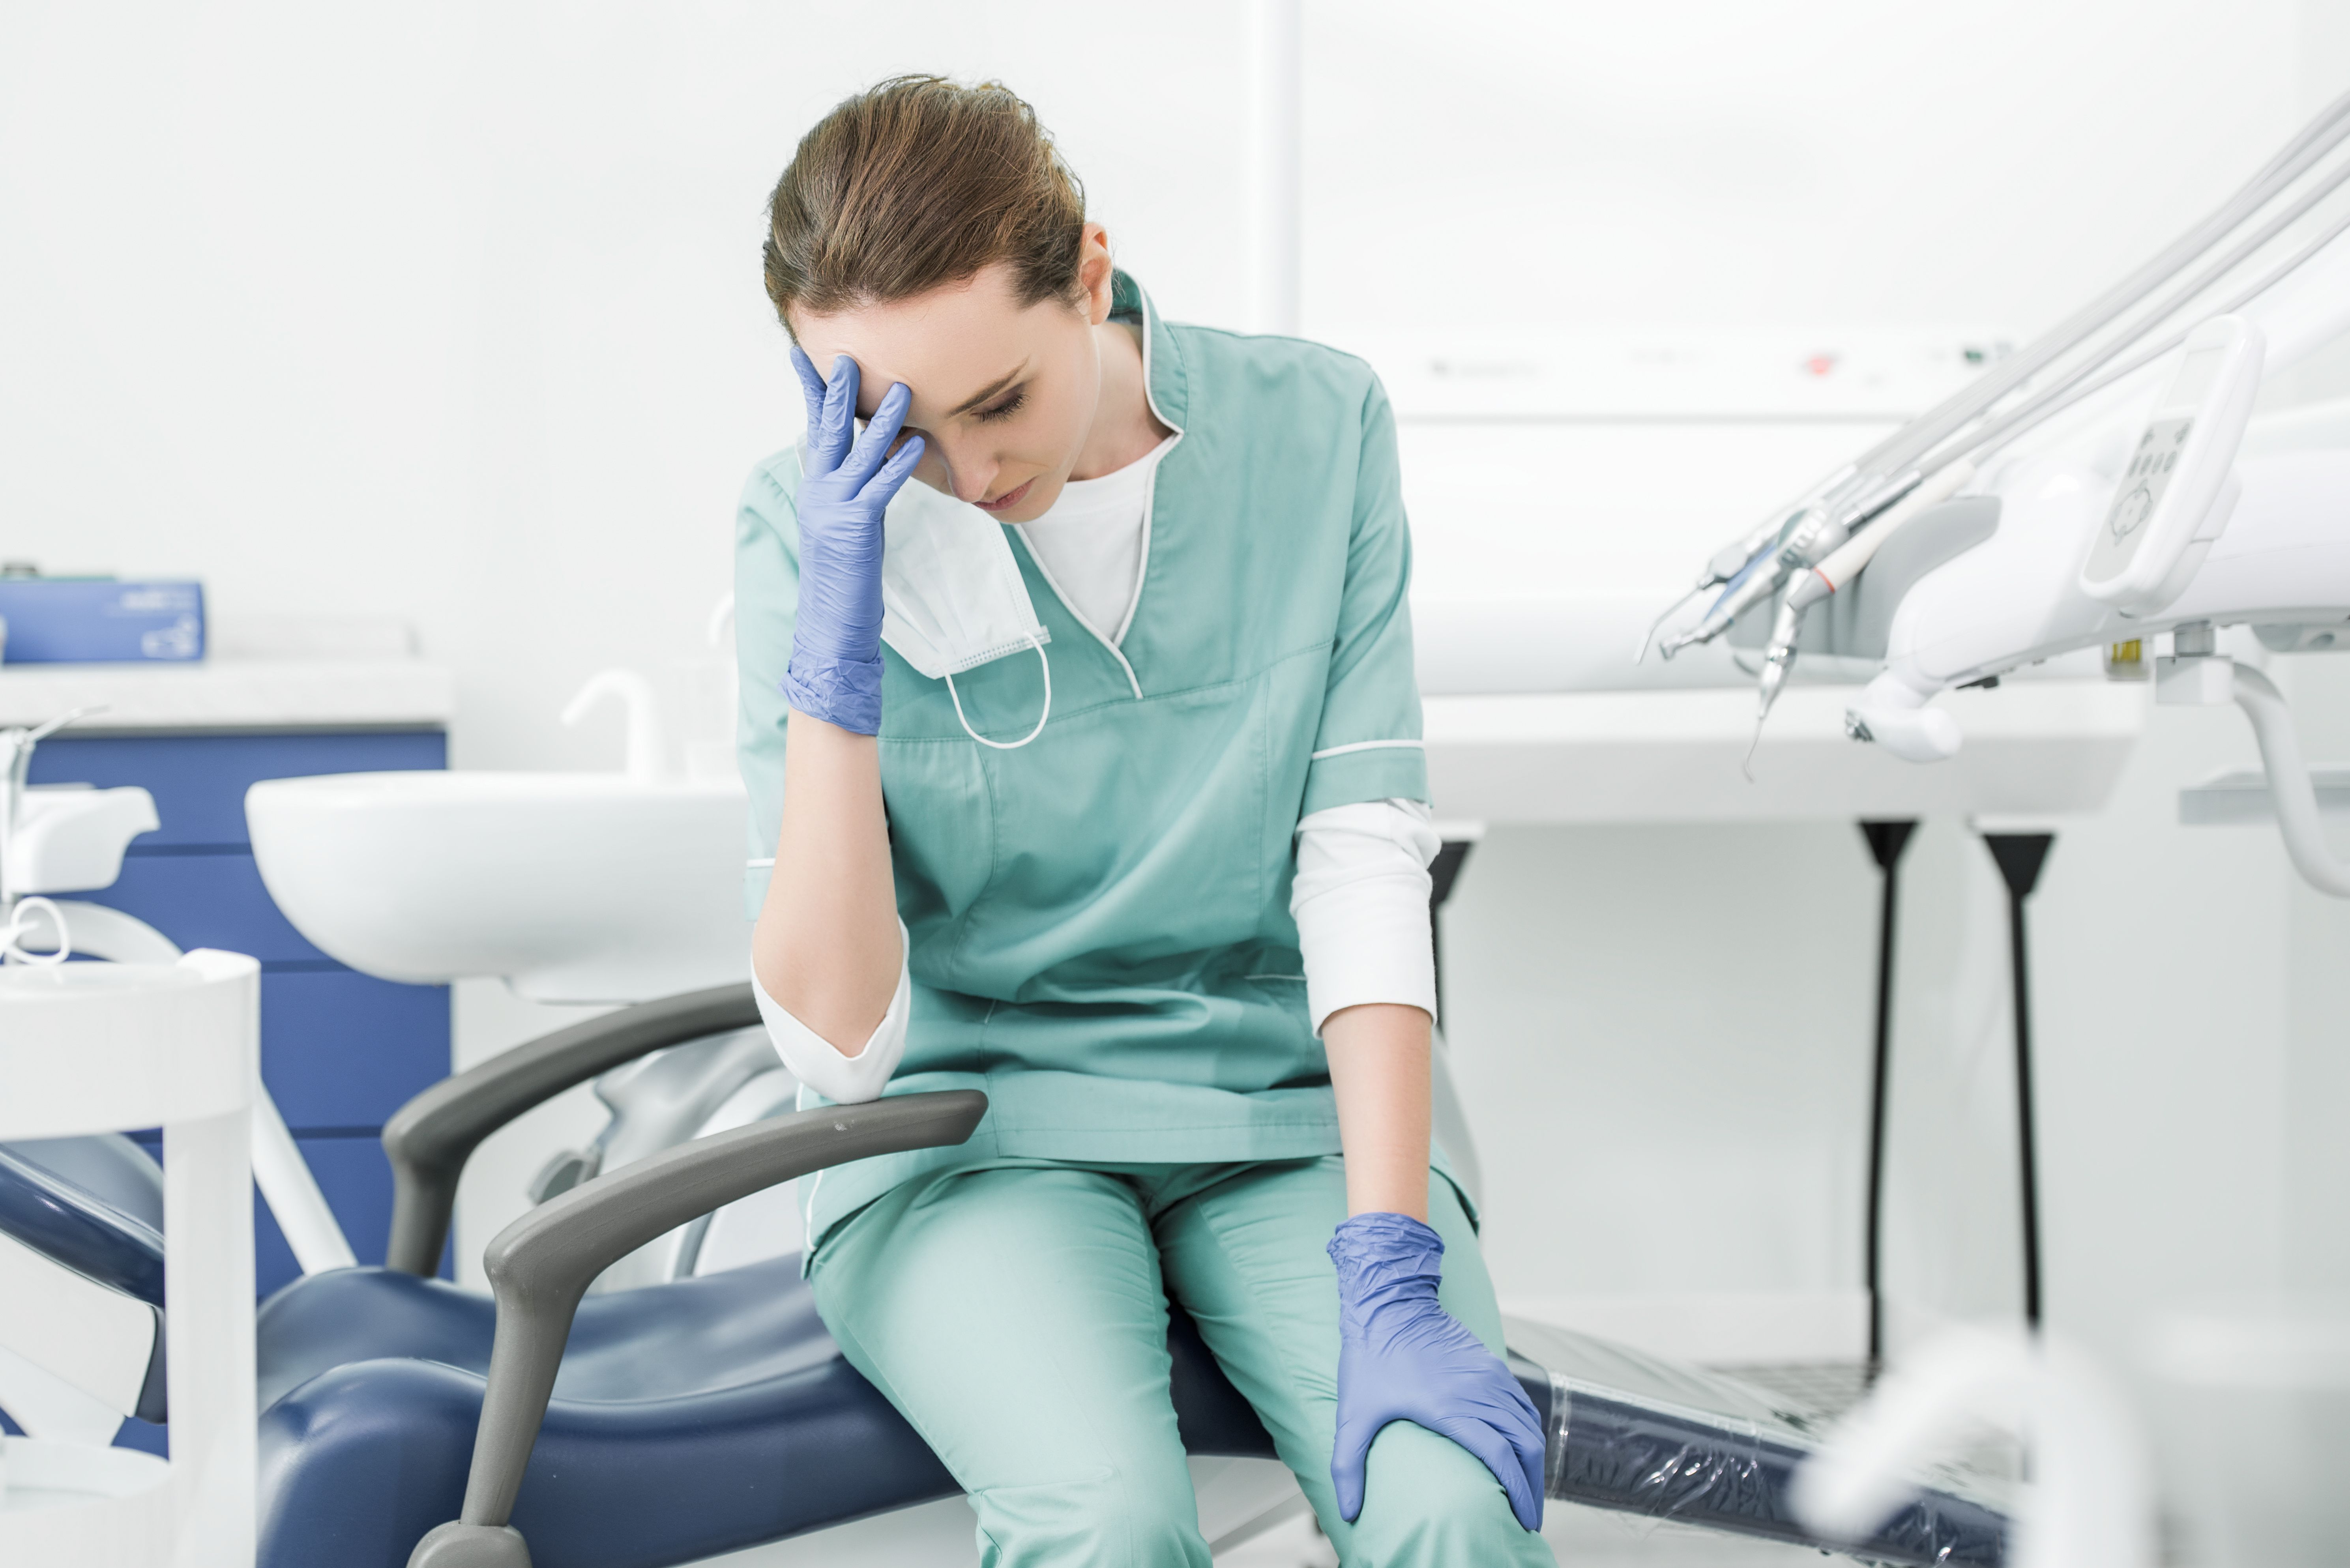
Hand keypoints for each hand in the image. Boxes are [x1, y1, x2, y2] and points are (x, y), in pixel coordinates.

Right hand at [781, 346, 924, 734]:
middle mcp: (819, 491)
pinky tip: (915, 445)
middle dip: (836, 391)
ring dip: (880, 419)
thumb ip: (851, 488)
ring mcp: (834, 508)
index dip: (810, 391)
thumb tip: (868, 460)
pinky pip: (880, 487)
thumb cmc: (843, 576)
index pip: (812, 428)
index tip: (804, 356)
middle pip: (826, 430)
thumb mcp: (844, 523)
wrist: (830, 624)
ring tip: (902, 389)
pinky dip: (898, 464)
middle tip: (847, 356)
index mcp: (815, 487)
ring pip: (858, 453)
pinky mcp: (856, 527)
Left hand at [1328, 1211, 1545, 1531]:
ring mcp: (1489, 1375)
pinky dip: (1529, 1431)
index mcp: (1450, 1408)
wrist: (1389, 1302)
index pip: (1501, 1457)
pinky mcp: (1492, 1364)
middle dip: (1532, 1486)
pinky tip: (1521, 1449)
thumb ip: (1348, 1466)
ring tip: (1527, 1490)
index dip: (1517, 1493)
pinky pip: (1522, 1403)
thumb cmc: (1369, 1358)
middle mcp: (1479, 1392)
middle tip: (1527, 1518)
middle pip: (1526, 1445)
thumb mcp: (1351, 1415)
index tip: (1521, 1521)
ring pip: (1529, 1424)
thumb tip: (1349, 1513)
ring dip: (1534, 1460)